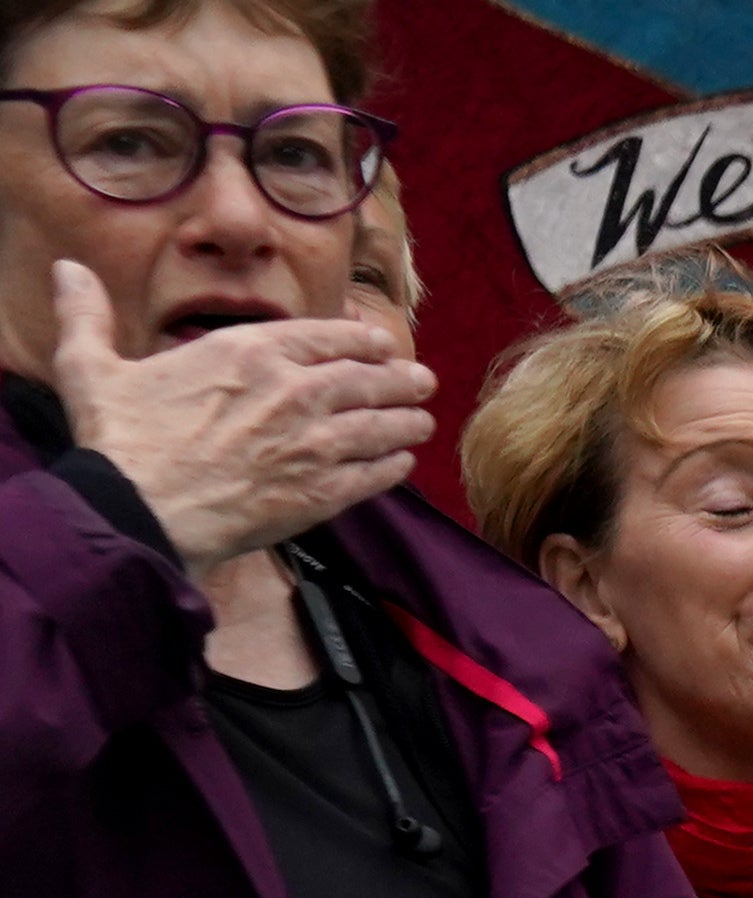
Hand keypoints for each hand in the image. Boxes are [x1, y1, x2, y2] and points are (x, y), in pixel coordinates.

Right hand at [47, 264, 430, 570]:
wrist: (141, 509)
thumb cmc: (119, 441)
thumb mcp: (93, 367)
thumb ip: (87, 317)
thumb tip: (68, 271)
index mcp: (246, 353)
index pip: (323, 336)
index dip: (360, 339)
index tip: (381, 343)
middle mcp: (292, 392)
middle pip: (365, 378)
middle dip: (399, 378)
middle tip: (421, 380)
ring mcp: (313, 443)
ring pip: (380, 425)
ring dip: (406, 420)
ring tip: (422, 419)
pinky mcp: (322, 493)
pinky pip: (375, 475)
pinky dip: (394, 466)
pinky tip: (404, 463)